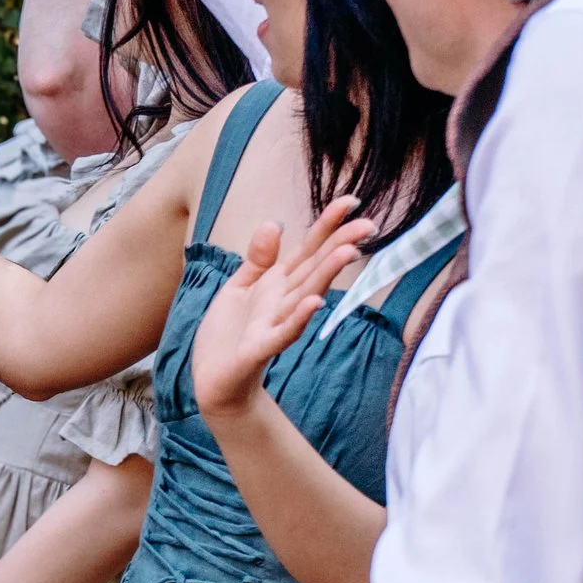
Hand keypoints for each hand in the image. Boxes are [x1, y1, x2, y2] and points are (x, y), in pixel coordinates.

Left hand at [191, 197, 367, 424]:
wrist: (213, 381)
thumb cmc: (229, 334)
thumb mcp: (240, 286)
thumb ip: (259, 258)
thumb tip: (275, 222)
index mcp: (277, 283)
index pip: (307, 250)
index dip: (326, 226)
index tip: (350, 202)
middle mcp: (283, 301)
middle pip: (315, 269)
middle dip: (339, 245)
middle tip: (369, 224)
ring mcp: (274, 324)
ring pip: (305, 295)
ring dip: (326, 275)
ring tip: (348, 252)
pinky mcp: (260, 347)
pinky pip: (282, 331)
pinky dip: (299, 318)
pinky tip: (315, 303)